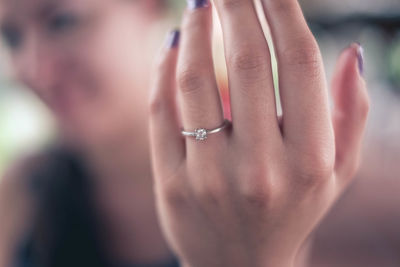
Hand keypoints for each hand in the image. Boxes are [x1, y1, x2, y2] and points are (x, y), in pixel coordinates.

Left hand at [148, 0, 368, 266]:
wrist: (242, 265)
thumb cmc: (292, 210)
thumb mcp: (336, 173)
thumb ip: (351, 114)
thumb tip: (352, 52)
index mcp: (310, 161)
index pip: (297, 64)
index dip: (281, 10)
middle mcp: (261, 168)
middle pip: (245, 62)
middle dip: (236, 6)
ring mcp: (210, 178)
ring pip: (195, 82)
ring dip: (194, 30)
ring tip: (199, 3)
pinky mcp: (172, 184)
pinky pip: (161, 112)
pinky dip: (163, 70)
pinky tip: (172, 44)